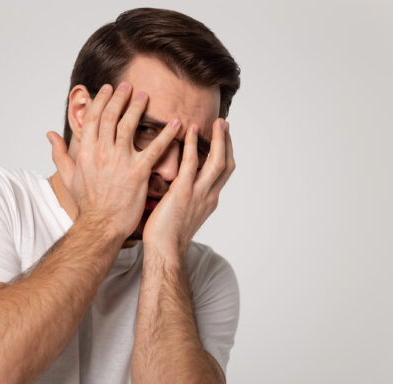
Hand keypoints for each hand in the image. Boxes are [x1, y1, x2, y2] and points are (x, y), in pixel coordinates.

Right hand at [47, 82, 180, 238]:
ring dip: (137, 108)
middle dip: (120, 98)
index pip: (92, 118)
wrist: (100, 225)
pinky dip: (166, 135)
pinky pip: (154, 149)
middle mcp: (102, 152)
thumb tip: (50, 134)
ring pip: (128, 126)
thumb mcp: (68, 177)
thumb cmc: (87, 204)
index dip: (101, 100)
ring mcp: (120, 162)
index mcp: (86, 152)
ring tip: (145, 96)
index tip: (108, 89)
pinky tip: (175, 124)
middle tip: (129, 86)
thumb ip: (59, 153)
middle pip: (110, 116)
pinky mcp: (138, 173)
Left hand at [142, 118, 234, 255]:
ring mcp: (198, 194)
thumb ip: (185, 197)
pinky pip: (192, 163)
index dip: (225, 153)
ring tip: (216, 122)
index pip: (223, 173)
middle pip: (227, 164)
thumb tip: (176, 186)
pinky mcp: (183, 192)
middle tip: (223, 124)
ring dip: (219, 139)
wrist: (164, 251)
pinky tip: (190, 130)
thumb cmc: (166, 236)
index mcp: (209, 201)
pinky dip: (193, 145)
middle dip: (228, 142)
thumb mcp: (182, 213)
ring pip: (217, 161)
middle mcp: (209, 196)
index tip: (222, 138)